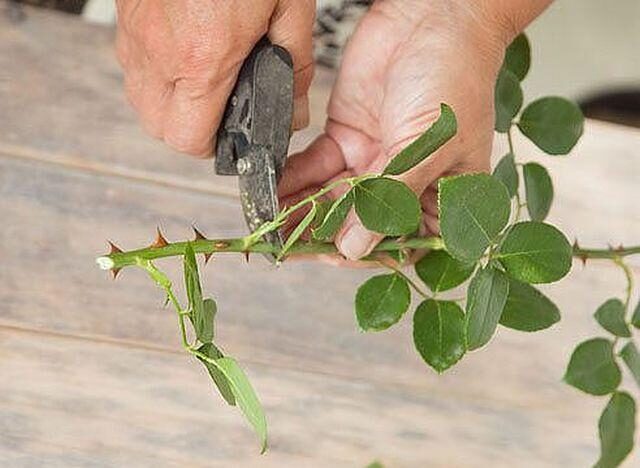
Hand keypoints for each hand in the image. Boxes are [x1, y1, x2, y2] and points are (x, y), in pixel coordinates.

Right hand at [115, 0, 314, 155]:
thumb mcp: (289, 9)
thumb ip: (293, 66)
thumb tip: (295, 110)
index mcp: (203, 57)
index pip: (188, 138)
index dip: (211, 146)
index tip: (229, 135)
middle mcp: (158, 50)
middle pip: (158, 125)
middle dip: (188, 128)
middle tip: (219, 109)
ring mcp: (135, 31)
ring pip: (139, 96)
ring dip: (170, 101)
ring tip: (204, 79)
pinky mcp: (126, 13)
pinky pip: (133, 62)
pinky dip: (156, 70)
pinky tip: (186, 50)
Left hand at [279, 0, 532, 261]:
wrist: (434, 16)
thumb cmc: (453, 77)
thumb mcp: (428, 145)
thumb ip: (389, 196)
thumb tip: (355, 246)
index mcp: (438, 196)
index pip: (401, 242)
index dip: (368, 253)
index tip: (334, 254)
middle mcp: (402, 185)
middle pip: (358, 224)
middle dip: (322, 235)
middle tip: (286, 242)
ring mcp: (372, 162)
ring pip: (331, 199)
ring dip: (301, 210)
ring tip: (270, 221)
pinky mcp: (346, 137)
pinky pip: (315, 166)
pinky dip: (294, 178)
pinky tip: (273, 187)